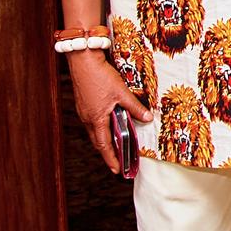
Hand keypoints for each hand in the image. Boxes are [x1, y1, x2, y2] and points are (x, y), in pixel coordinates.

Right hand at [69, 51, 150, 173]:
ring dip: (106, 139)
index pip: (104, 145)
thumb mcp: (122, 93)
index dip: (112, 159)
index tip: (118, 170)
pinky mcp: (84, 104)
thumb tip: (148, 118)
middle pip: (99, 140)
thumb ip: (135, 107)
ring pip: (96, 130)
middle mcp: (88, 118)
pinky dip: (103, 127)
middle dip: (109, 152)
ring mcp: (84, 111)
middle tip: (119, 162)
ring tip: (117, 145)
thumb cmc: (100, 76)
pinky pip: (94, 121)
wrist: (83, 60)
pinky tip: (111, 123)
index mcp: (96, 119)